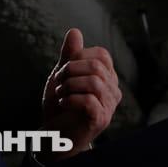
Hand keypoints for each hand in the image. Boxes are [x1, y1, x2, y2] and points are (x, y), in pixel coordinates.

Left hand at [38, 28, 121, 163]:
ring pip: (94, 82)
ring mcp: (109, 106)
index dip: (78, 56)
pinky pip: (89, 100)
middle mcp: (113, 90)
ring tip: (60, 94)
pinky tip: (63, 103)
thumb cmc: (61, 105)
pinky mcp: (101, 119)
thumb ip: (69, 55)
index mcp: (107, 76)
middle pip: (96, 66)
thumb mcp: (62, 75)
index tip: (63, 69)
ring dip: (69, 85)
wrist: (55, 135)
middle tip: (58, 82)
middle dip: (70, 70)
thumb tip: (75, 31)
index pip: (101, 54)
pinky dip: (70, 99)